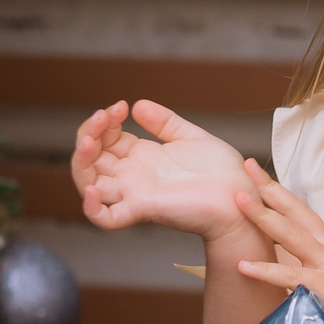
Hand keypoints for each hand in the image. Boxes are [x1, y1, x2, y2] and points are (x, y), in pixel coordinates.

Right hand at [71, 99, 255, 237]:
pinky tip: (91, 187)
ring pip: (89, 184)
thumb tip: (137, 105)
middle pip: (91, 159)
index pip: (106, 140)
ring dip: (81, 161)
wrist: (242, 197)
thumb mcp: (190, 136)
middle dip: (89, 133)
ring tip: (90, 140)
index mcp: (142, 158)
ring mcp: (135, 194)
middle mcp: (133, 176)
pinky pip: (106, 218)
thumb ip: (164, 122)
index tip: (121, 106)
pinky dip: (91, 208)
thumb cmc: (222, 172)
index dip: (104, 122)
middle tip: (103, 116)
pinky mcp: (143, 210)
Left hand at [231, 159, 323, 323]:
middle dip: (267, 190)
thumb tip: (322, 271)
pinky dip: (266, 271)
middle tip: (245, 167)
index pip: (301, 213)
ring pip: (289, 236)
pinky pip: (290, 278)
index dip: (279, 194)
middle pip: (293, 213)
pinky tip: (243, 265)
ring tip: (237, 201)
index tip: (259, 176)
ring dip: (262, 217)